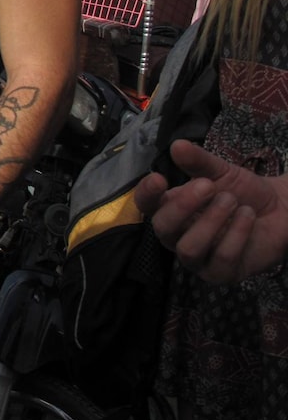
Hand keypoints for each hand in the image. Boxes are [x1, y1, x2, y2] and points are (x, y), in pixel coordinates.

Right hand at [135, 139, 287, 283]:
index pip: (146, 206)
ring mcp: (198, 259)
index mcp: (170, 210)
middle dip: (183, 206)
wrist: (280, 209)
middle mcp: (177, 236)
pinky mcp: (222, 273)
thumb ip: (199, 161)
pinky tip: (248, 216)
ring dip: (212, 221)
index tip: (159, 178)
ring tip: (233, 201)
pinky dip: (236, 234)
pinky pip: (221, 259)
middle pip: (162, 229)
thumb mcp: (221, 171)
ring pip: (189, 248)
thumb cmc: (242, 191)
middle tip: (208, 186)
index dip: (146, 194)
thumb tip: (177, 145)